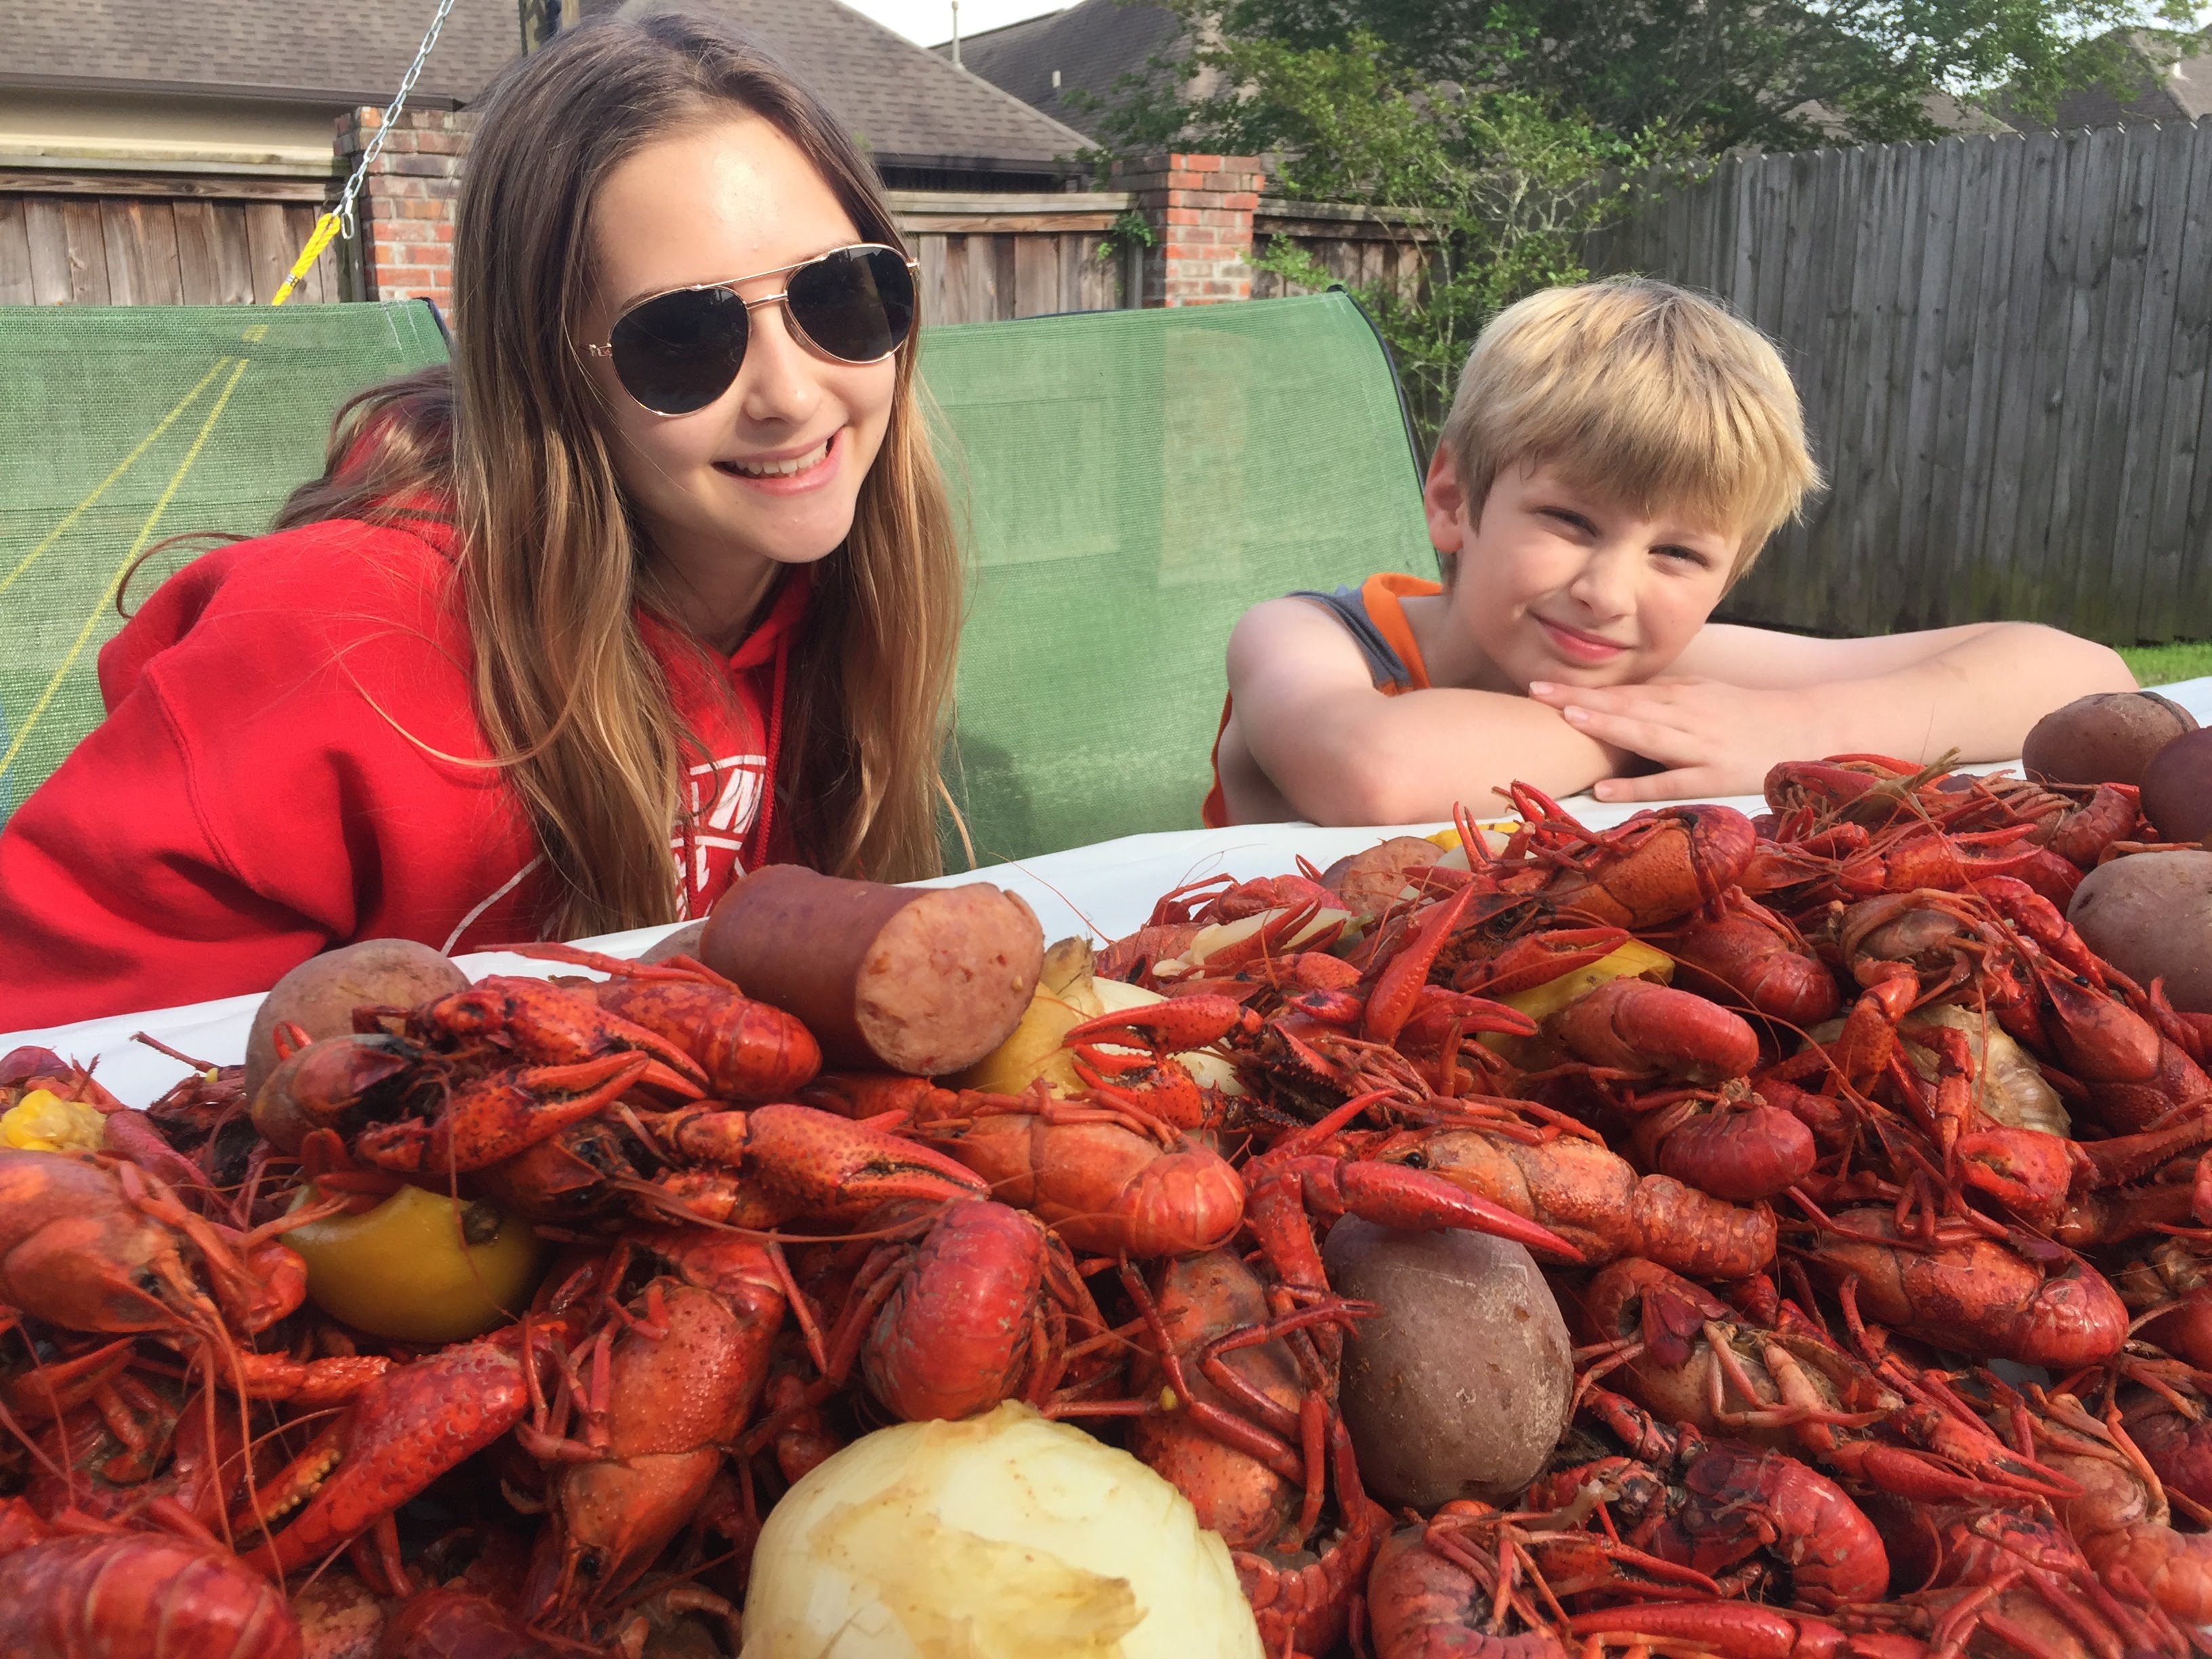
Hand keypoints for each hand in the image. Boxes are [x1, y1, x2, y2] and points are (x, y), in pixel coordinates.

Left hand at [1525, 678, 1831, 802]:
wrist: (1809, 730)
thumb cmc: (1749, 718)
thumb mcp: (1706, 697)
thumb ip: (1665, 697)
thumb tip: (1621, 697)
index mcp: (1682, 696)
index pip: (1623, 691)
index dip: (1582, 688)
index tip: (1541, 684)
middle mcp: (1686, 715)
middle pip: (1627, 705)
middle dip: (1581, 698)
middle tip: (1536, 690)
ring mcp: (1699, 746)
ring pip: (1646, 733)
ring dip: (1607, 725)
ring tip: (1566, 719)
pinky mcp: (1714, 778)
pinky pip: (1669, 783)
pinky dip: (1636, 786)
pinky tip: (1604, 789)